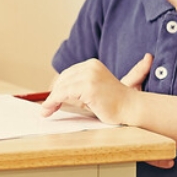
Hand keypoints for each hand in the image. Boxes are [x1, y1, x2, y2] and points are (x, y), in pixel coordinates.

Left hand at [44, 53, 173, 166]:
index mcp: (92, 65)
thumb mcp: (91, 92)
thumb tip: (56, 97)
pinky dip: (53, 101)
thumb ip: (76, 91)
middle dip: (53, 94)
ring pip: (61, 87)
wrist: (130, 108)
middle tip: (46, 108)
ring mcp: (89, 75)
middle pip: (62, 79)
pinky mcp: (88, 86)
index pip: (67, 74)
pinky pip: (63, 93)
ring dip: (51, 100)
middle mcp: (90, 66)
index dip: (57, 88)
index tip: (49, 100)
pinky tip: (49, 109)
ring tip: (46, 111)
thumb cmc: (113, 104)